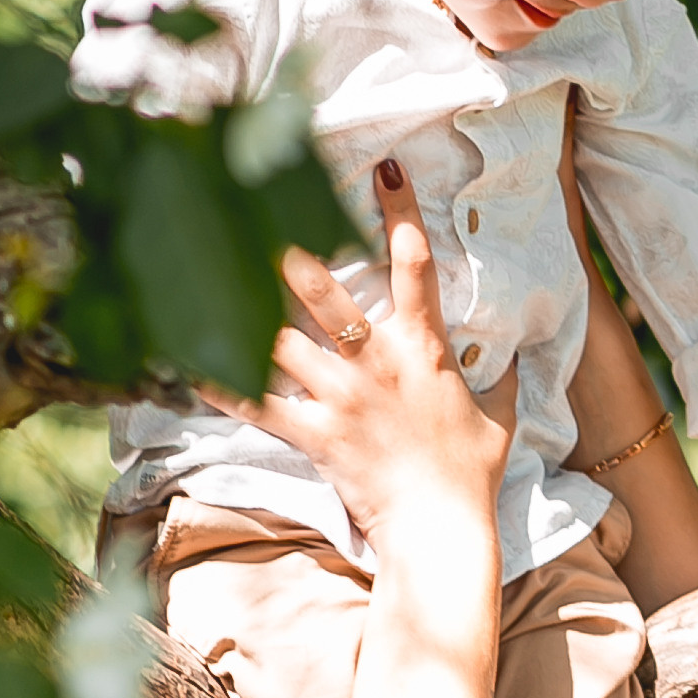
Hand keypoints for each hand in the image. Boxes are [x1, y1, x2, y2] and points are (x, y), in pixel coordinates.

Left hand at [224, 162, 510, 545]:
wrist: (442, 529)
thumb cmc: (471, 473)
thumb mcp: (499, 417)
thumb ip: (502, 377)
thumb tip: (513, 353)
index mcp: (424, 348)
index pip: (417, 266)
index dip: (402, 212)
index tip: (387, 168)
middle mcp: (377, 363)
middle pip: (328, 295)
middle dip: (294, 253)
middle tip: (261, 210)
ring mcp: (342, 398)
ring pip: (283, 342)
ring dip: (246, 310)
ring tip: (210, 274)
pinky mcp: (315, 435)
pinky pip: (258, 406)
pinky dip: (221, 387)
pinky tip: (184, 364)